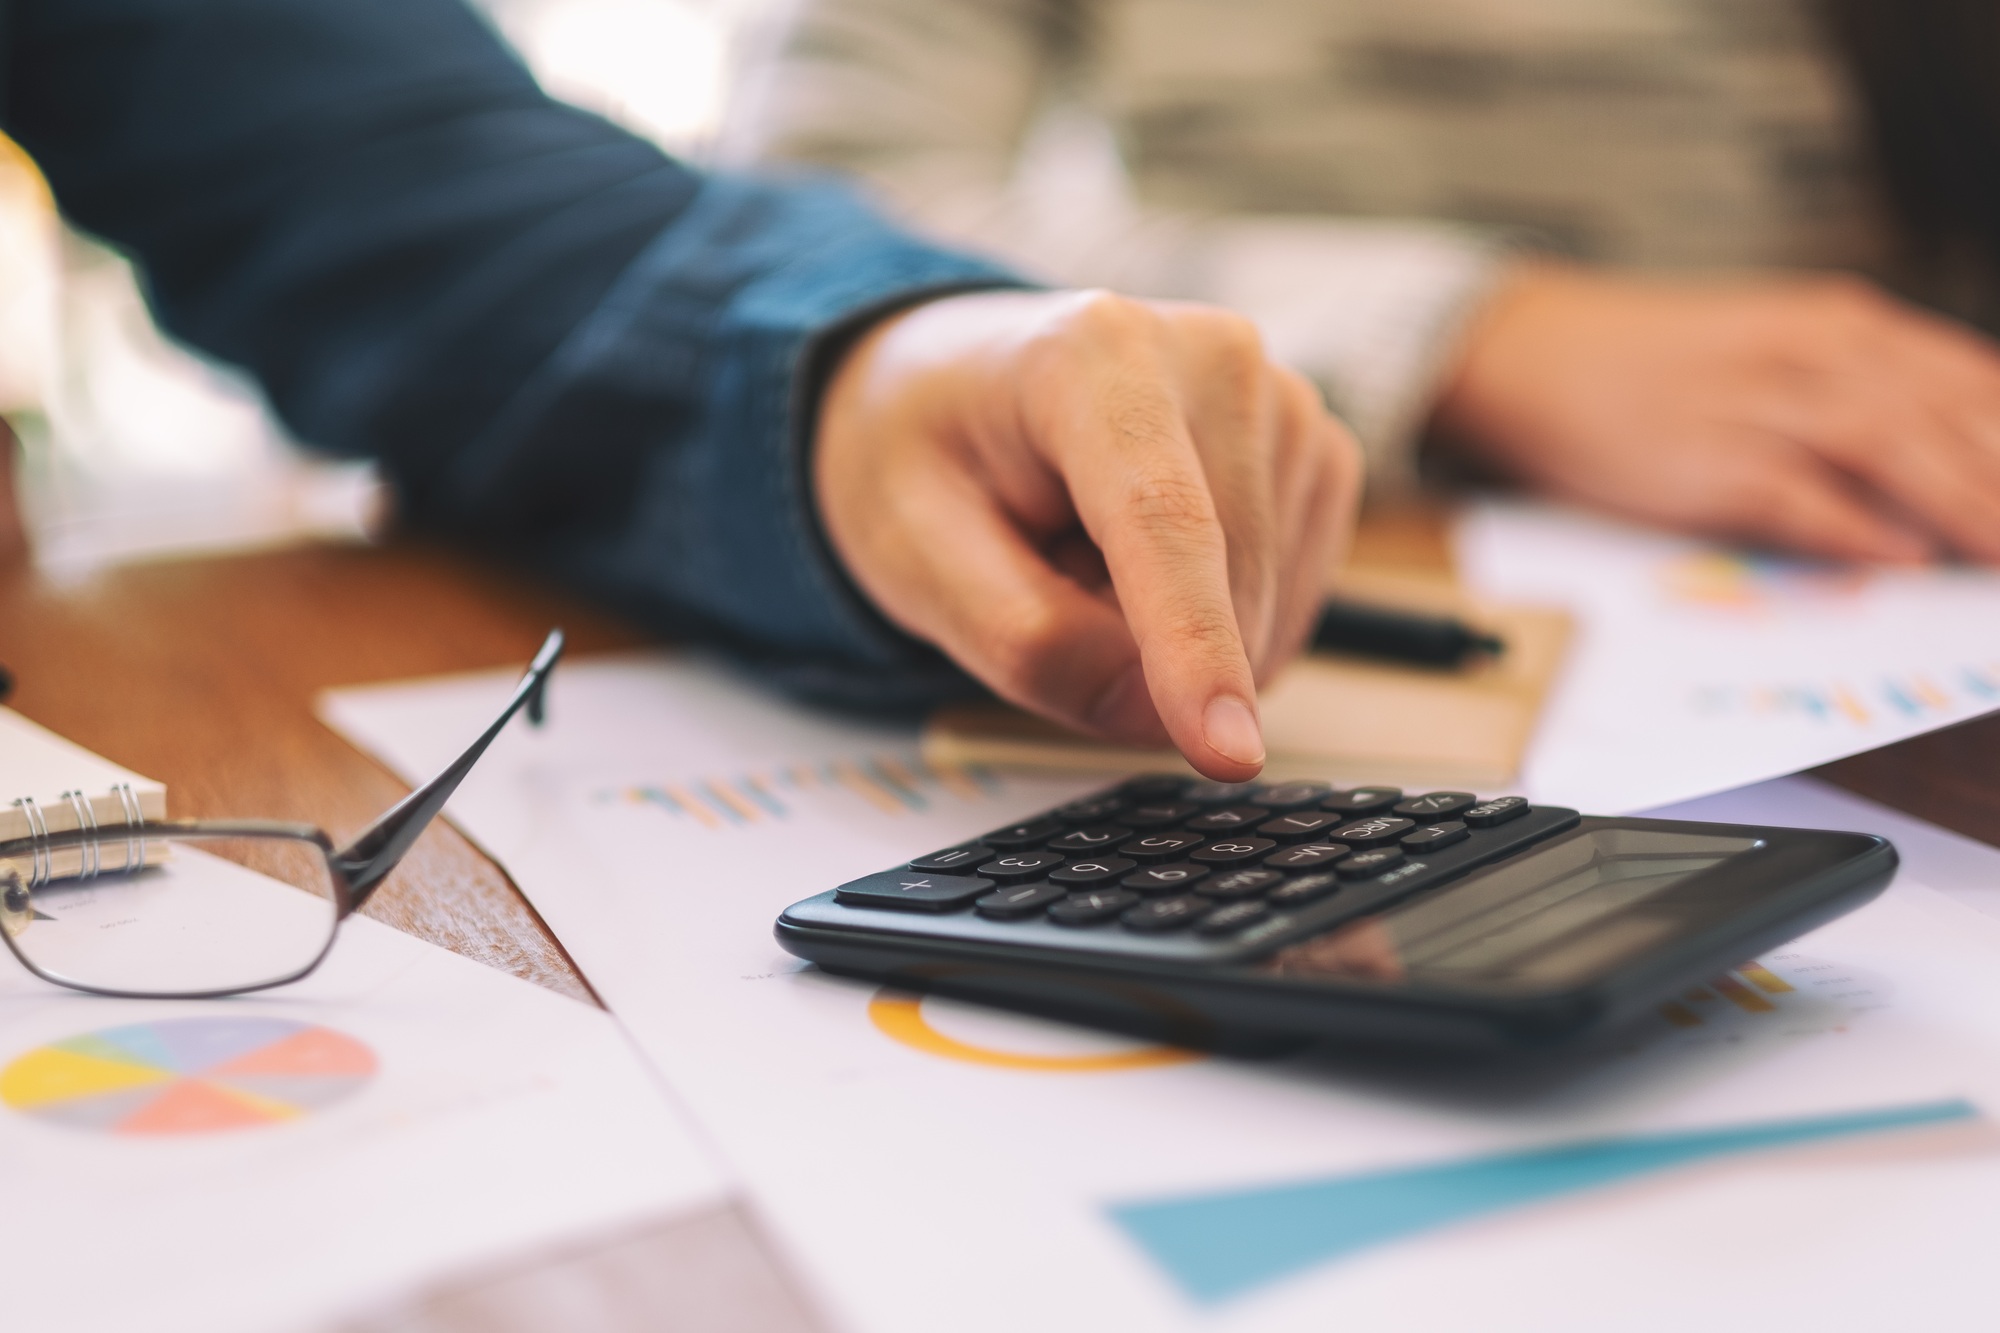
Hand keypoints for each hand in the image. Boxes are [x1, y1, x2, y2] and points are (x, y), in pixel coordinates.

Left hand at [814, 289, 1360, 780]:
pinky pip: (1291, 604)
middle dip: (1146, 655)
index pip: (1164, 520)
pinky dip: (1223, 627)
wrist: (955, 391)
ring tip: (1088, 556)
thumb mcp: (915, 558)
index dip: (1197, 646)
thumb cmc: (927, 459)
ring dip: (1178, 640)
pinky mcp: (1317, 453)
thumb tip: (1157, 717)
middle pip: (1225, 578)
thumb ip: (1027, 643)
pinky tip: (1151, 566)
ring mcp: (1281, 401)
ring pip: (1267, 607)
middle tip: (1043, 586)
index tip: (1227, 755)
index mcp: (1093, 354)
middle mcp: (1213, 356)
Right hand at [1433, 265, 1999, 563]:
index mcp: (1835, 324)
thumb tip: (1950, 451)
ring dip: (1961, 503)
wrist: (1533, 352)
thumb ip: (1862, 390)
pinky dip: (1853, 527)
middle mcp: (1808, 354)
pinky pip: (1794, 496)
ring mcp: (1754, 406)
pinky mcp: (1702, 462)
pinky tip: (1901, 556)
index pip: (1966, 377)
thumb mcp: (1773, 350)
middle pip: (1944, 414)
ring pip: (1888, 447)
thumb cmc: (1651, 362)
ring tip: (1999, 552)